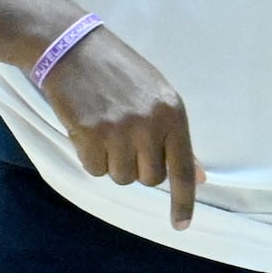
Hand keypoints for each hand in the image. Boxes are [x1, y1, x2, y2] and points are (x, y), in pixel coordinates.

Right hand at [34, 20, 198, 227]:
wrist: (72, 47)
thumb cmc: (118, 71)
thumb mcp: (157, 95)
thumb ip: (176, 137)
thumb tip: (200, 177)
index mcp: (173, 112)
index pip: (182, 168)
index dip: (183, 201)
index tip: (181, 225)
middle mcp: (150, 124)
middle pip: (150, 179)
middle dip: (138, 167)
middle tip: (125, 139)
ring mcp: (120, 131)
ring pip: (122, 177)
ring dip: (112, 162)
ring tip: (105, 128)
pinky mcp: (90, 135)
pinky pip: (95, 170)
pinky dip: (89, 157)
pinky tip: (87, 129)